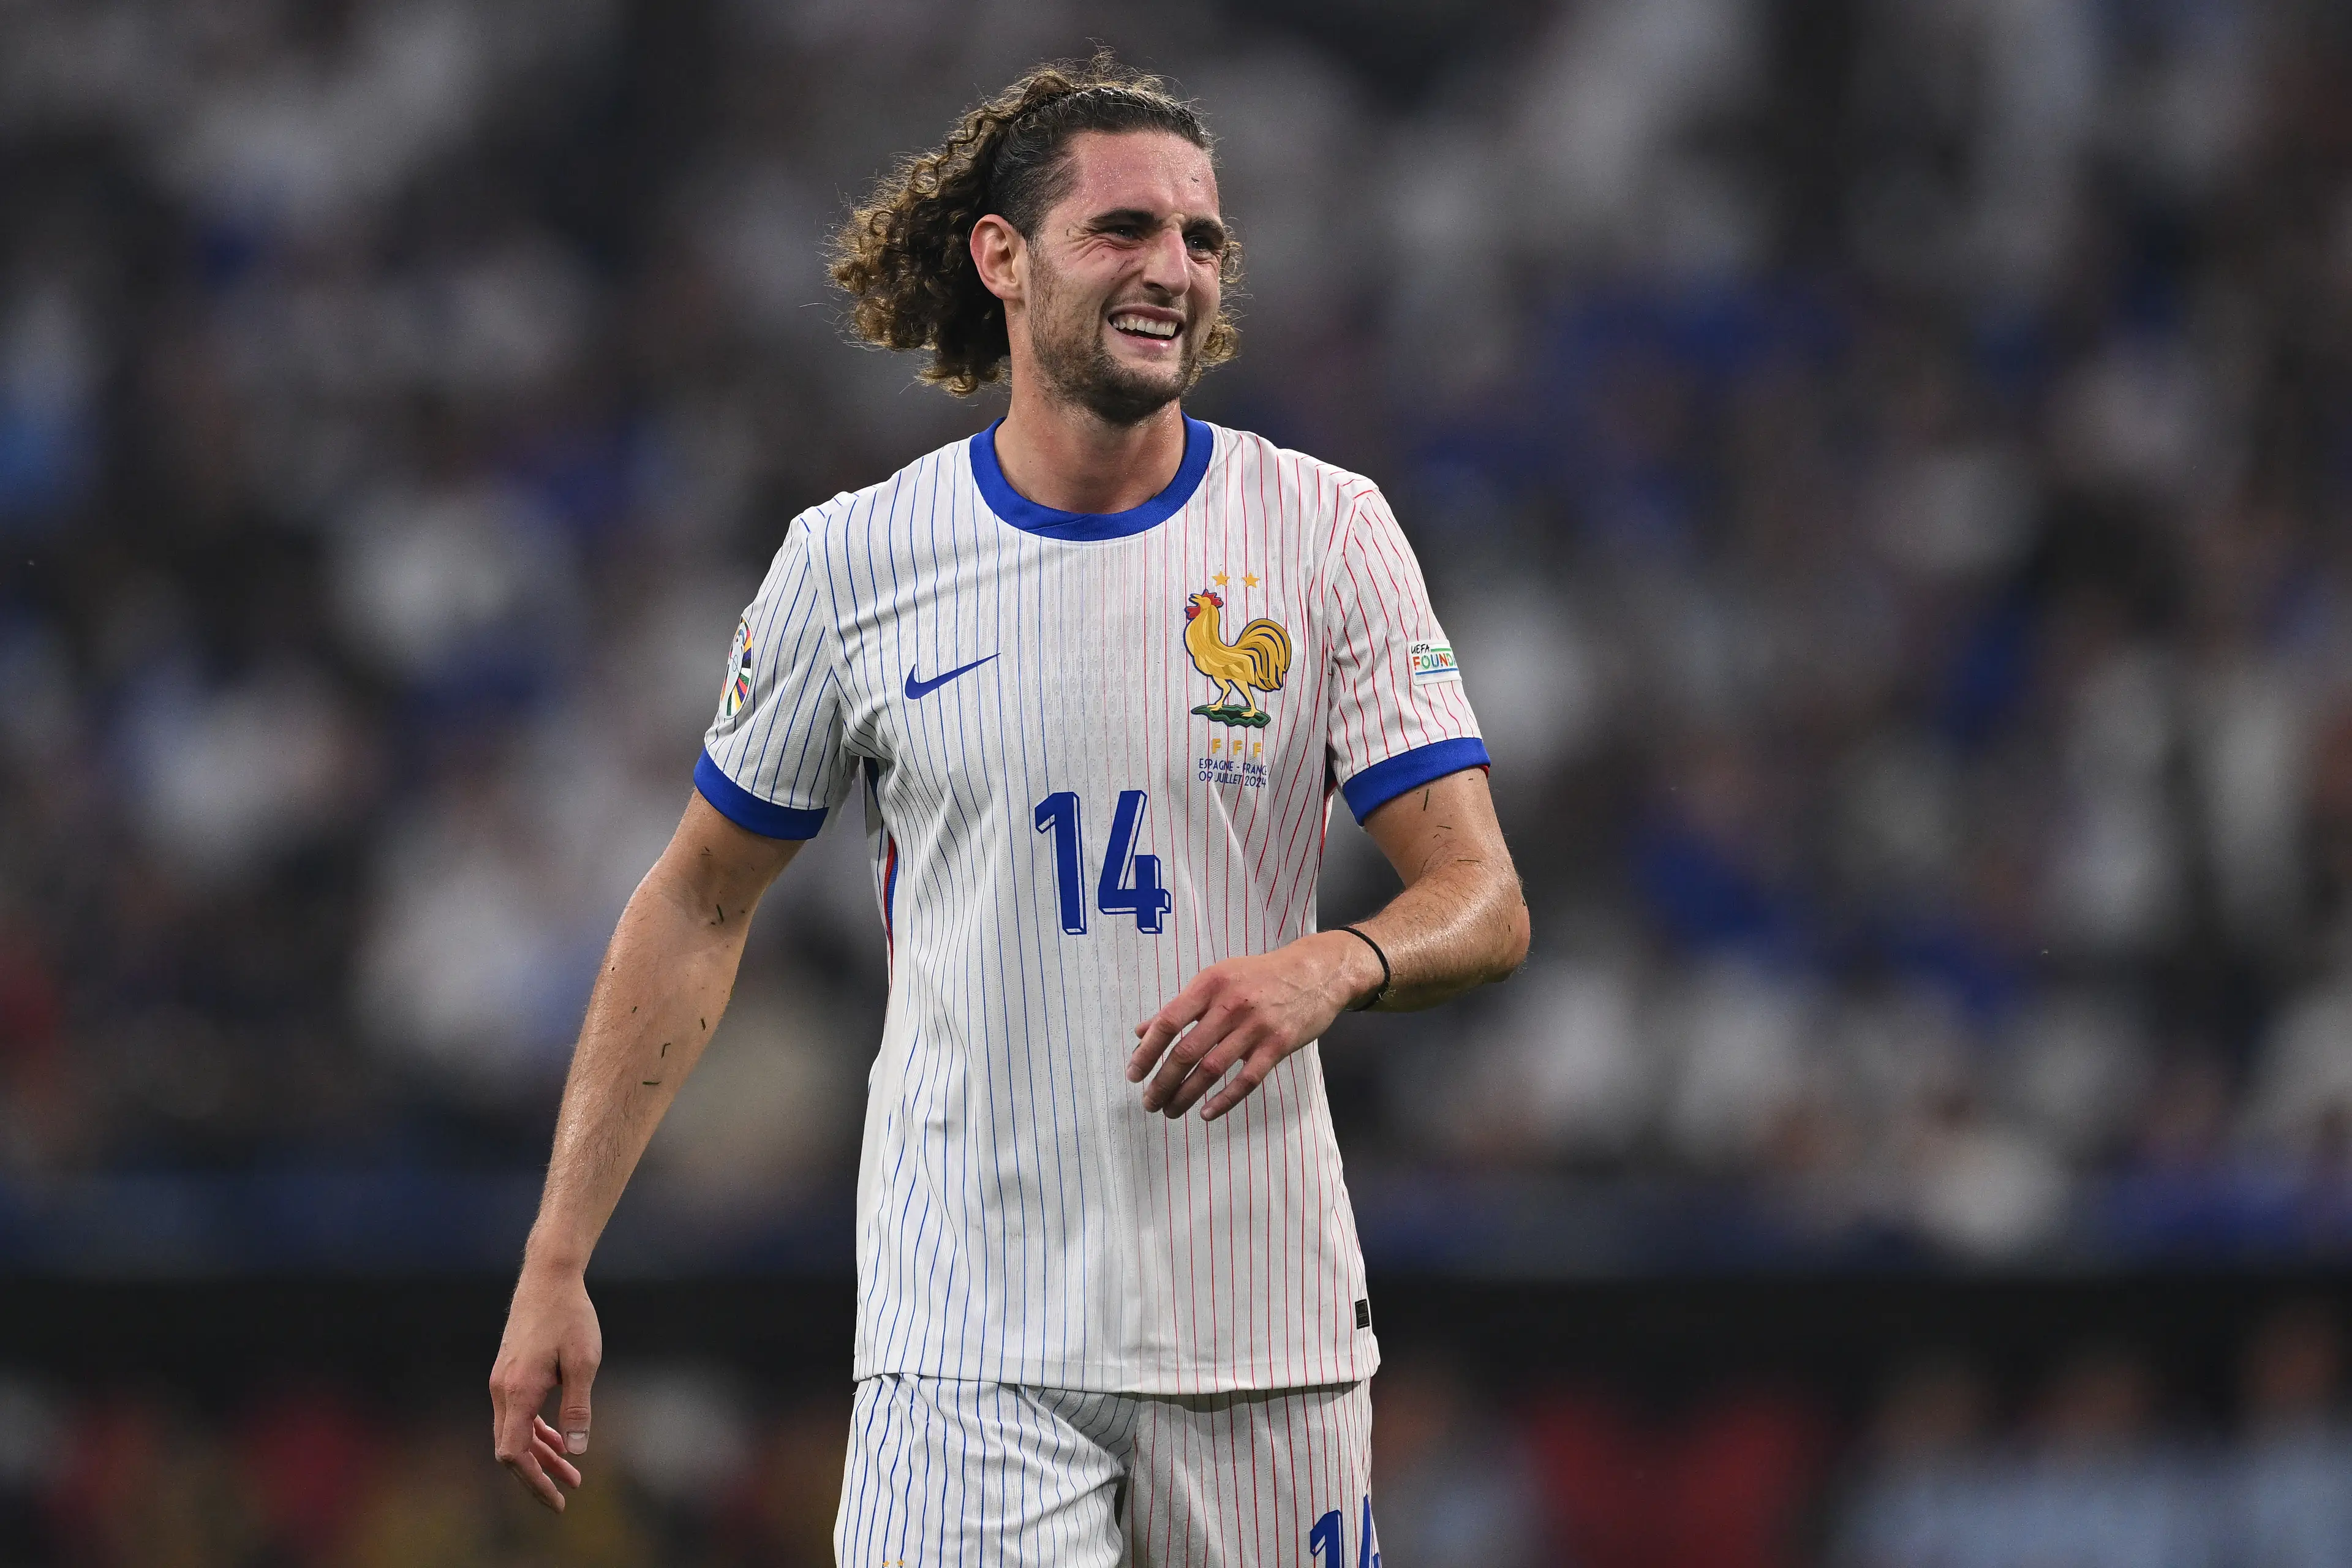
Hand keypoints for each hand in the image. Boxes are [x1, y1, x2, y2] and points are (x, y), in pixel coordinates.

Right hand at [489, 1262, 601, 1510]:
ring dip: (541, 1455)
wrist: (549, 1277)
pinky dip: (537, 1432)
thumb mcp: (583, 1362)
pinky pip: (518, 1414)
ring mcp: (502, 1381)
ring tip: (571, 1474)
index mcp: (517, 1391)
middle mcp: (502, 1390)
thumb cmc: (570, 1315)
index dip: (534, 1480)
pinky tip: (559, 1440)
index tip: (557, 1498)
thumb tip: (576, 1451)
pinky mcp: (510, 1373)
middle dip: (539, 1474)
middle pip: (512, 1449)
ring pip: (515, 1432)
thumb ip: (578, 1408)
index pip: (513, 1453)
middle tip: (567, 1494)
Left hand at [1129, 931, 1375, 1120]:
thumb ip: (1180, 1006)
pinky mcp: (1278, 1045)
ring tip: (1170, 1111)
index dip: (1147, 1052)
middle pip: (1186, 1052)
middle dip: (1162, 1082)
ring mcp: (1255, 1027)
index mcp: (1209, 985)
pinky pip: (1246, 1080)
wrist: (1315, 972)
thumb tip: (1141, 1032)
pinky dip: (1224, 1100)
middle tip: (1149, 1102)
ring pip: (1212, 1070)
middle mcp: (1230, 1005)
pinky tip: (1206, 1113)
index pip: (1168, 1023)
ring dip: (1186, 1095)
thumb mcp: (1217, 979)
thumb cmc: (1259, 976)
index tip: (1133, 1074)